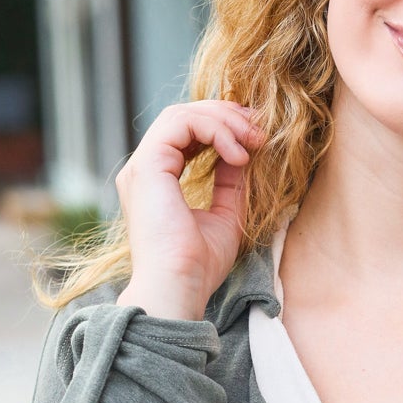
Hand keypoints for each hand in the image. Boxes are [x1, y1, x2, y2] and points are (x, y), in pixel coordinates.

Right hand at [113, 99, 267, 321]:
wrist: (179, 287)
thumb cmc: (199, 266)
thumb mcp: (225, 216)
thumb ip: (230, 183)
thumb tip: (243, 153)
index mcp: (157, 181)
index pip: (185, 133)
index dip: (221, 126)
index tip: (256, 137)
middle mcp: (145, 170)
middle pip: (183, 117)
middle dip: (226, 117)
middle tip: (260, 131)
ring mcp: (142, 166)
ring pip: (182, 114)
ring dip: (224, 121)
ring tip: (254, 141)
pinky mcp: (148, 165)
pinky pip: (182, 124)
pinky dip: (216, 131)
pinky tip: (239, 155)